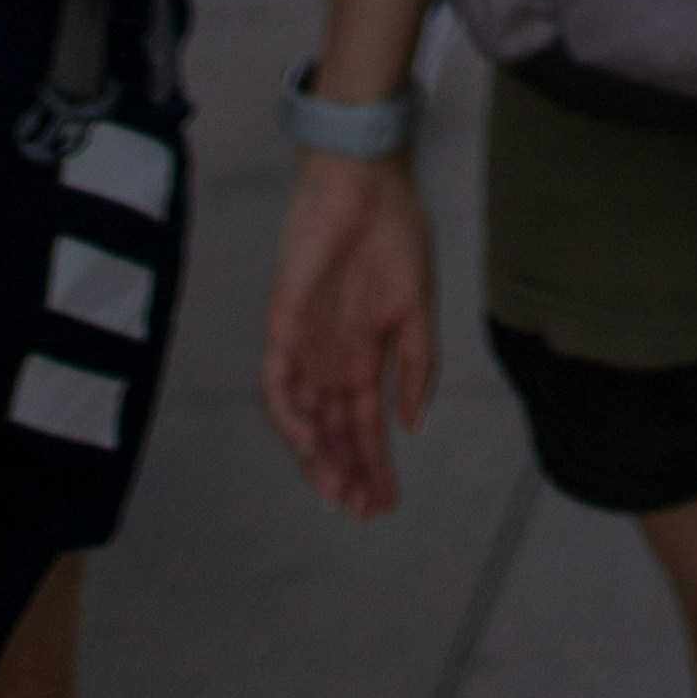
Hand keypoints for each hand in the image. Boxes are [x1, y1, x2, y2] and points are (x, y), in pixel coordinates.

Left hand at [262, 149, 436, 516]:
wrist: (364, 186)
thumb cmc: (397, 236)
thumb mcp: (419, 307)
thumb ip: (418, 365)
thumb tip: (415, 425)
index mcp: (367, 356)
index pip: (366, 425)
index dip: (375, 465)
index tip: (387, 503)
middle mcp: (332, 360)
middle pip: (334, 432)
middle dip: (347, 474)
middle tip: (362, 511)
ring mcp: (305, 347)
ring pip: (304, 419)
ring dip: (318, 458)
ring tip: (338, 492)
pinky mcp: (280, 327)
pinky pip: (277, 383)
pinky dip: (288, 415)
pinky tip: (309, 439)